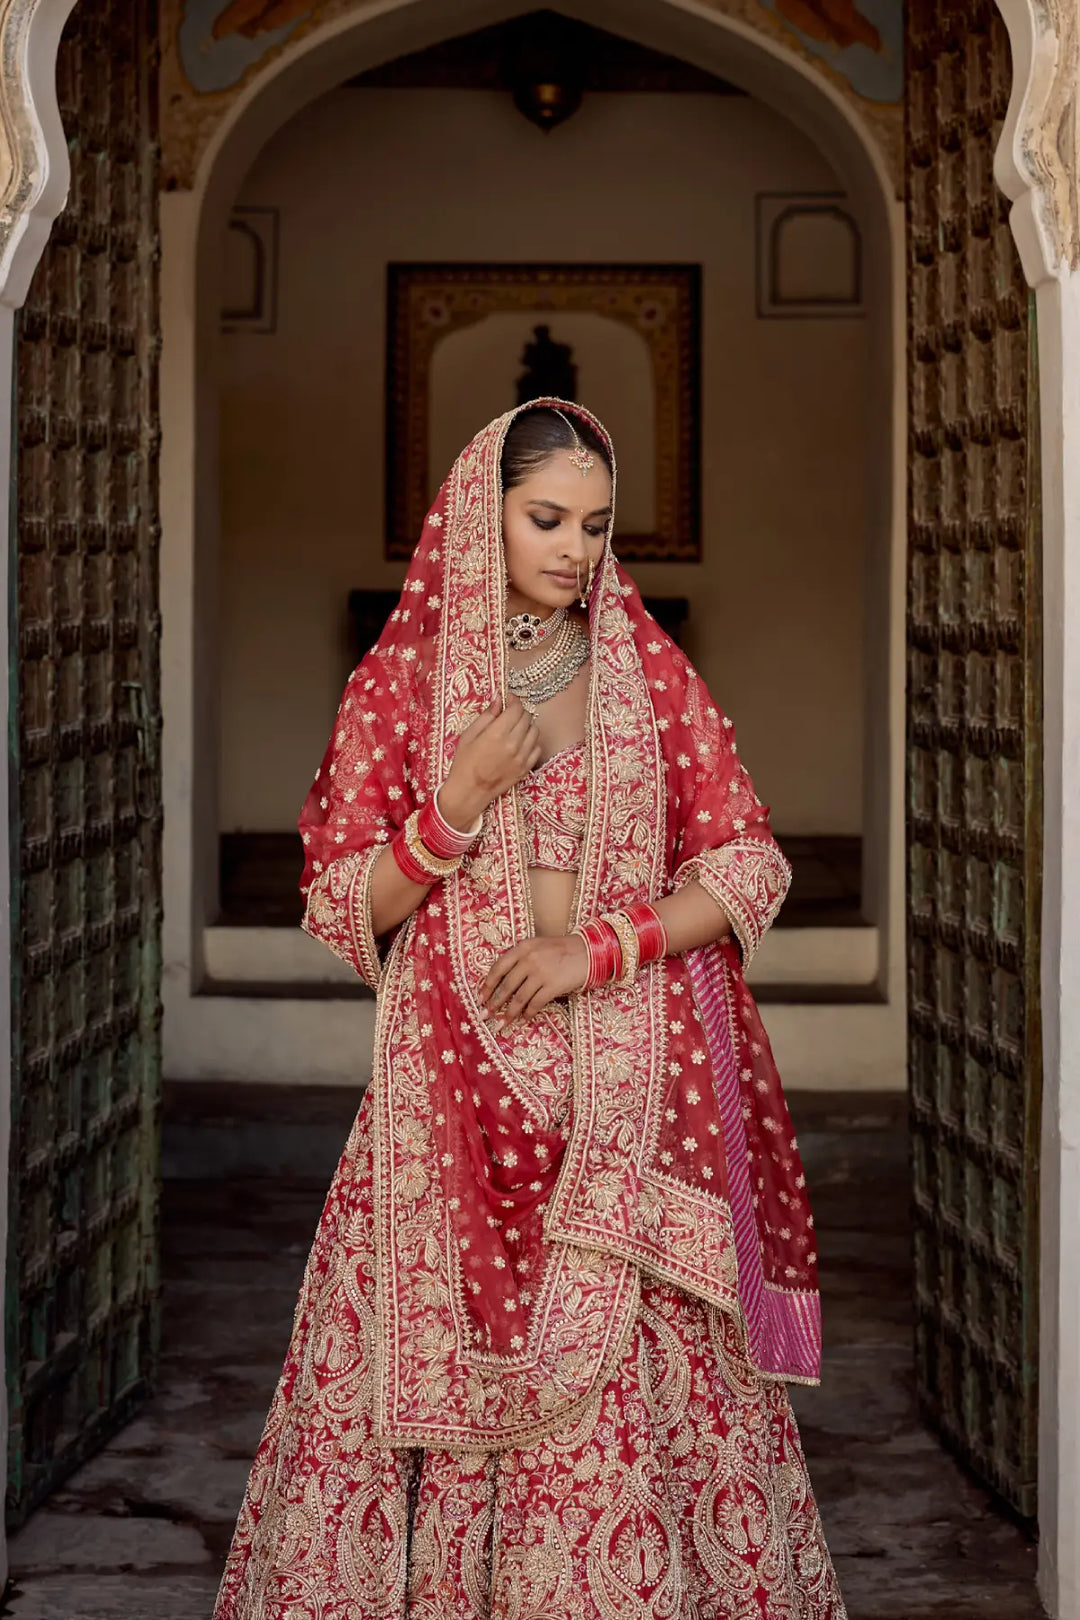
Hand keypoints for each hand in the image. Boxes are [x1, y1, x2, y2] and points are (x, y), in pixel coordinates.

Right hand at [439, 696, 542, 829]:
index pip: (517, 708)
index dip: (513, 700)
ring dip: (526, 726)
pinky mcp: (525, 768)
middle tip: (509, 714)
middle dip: (518, 712)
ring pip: (535, 731)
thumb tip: (498, 699)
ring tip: (514, 729)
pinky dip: (531, 742)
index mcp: (497, 734)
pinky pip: (537, 748)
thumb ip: (486, 716)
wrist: (469, 792)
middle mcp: (513, 744)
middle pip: (527, 718)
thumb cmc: (464, 763)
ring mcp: (522, 758)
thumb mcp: (468, 735)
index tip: (508, 699)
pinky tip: (519, 744)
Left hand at [480, 934, 589, 1028]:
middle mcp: (529, 960)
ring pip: (519, 998)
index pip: (498, 967)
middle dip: (493, 1003)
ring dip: (508, 1013)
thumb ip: (521, 958)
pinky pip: (535, 1003)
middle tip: (484, 1015)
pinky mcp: (553, 986)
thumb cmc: (561, 950)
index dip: (487, 984)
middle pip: (506, 986)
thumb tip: (501, 982)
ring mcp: (541, 973)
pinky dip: (527, 1014)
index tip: (480, 997)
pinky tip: (523, 1019)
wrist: (588, 951)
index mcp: (523, 948)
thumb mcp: (537, 946)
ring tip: (500, 1024)